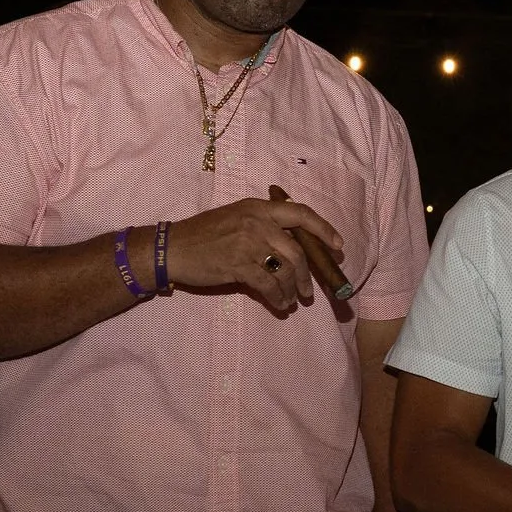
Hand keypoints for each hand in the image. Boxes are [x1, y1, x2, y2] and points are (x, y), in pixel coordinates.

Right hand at [165, 197, 344, 310]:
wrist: (172, 248)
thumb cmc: (204, 234)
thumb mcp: (236, 217)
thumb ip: (263, 225)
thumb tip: (292, 246)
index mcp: (259, 207)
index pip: (301, 213)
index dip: (323, 230)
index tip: (338, 246)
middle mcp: (257, 222)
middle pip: (297, 250)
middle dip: (308, 275)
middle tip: (309, 292)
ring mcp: (248, 243)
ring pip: (285, 270)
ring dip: (293, 289)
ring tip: (292, 301)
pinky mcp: (238, 265)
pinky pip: (268, 285)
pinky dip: (277, 297)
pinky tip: (279, 304)